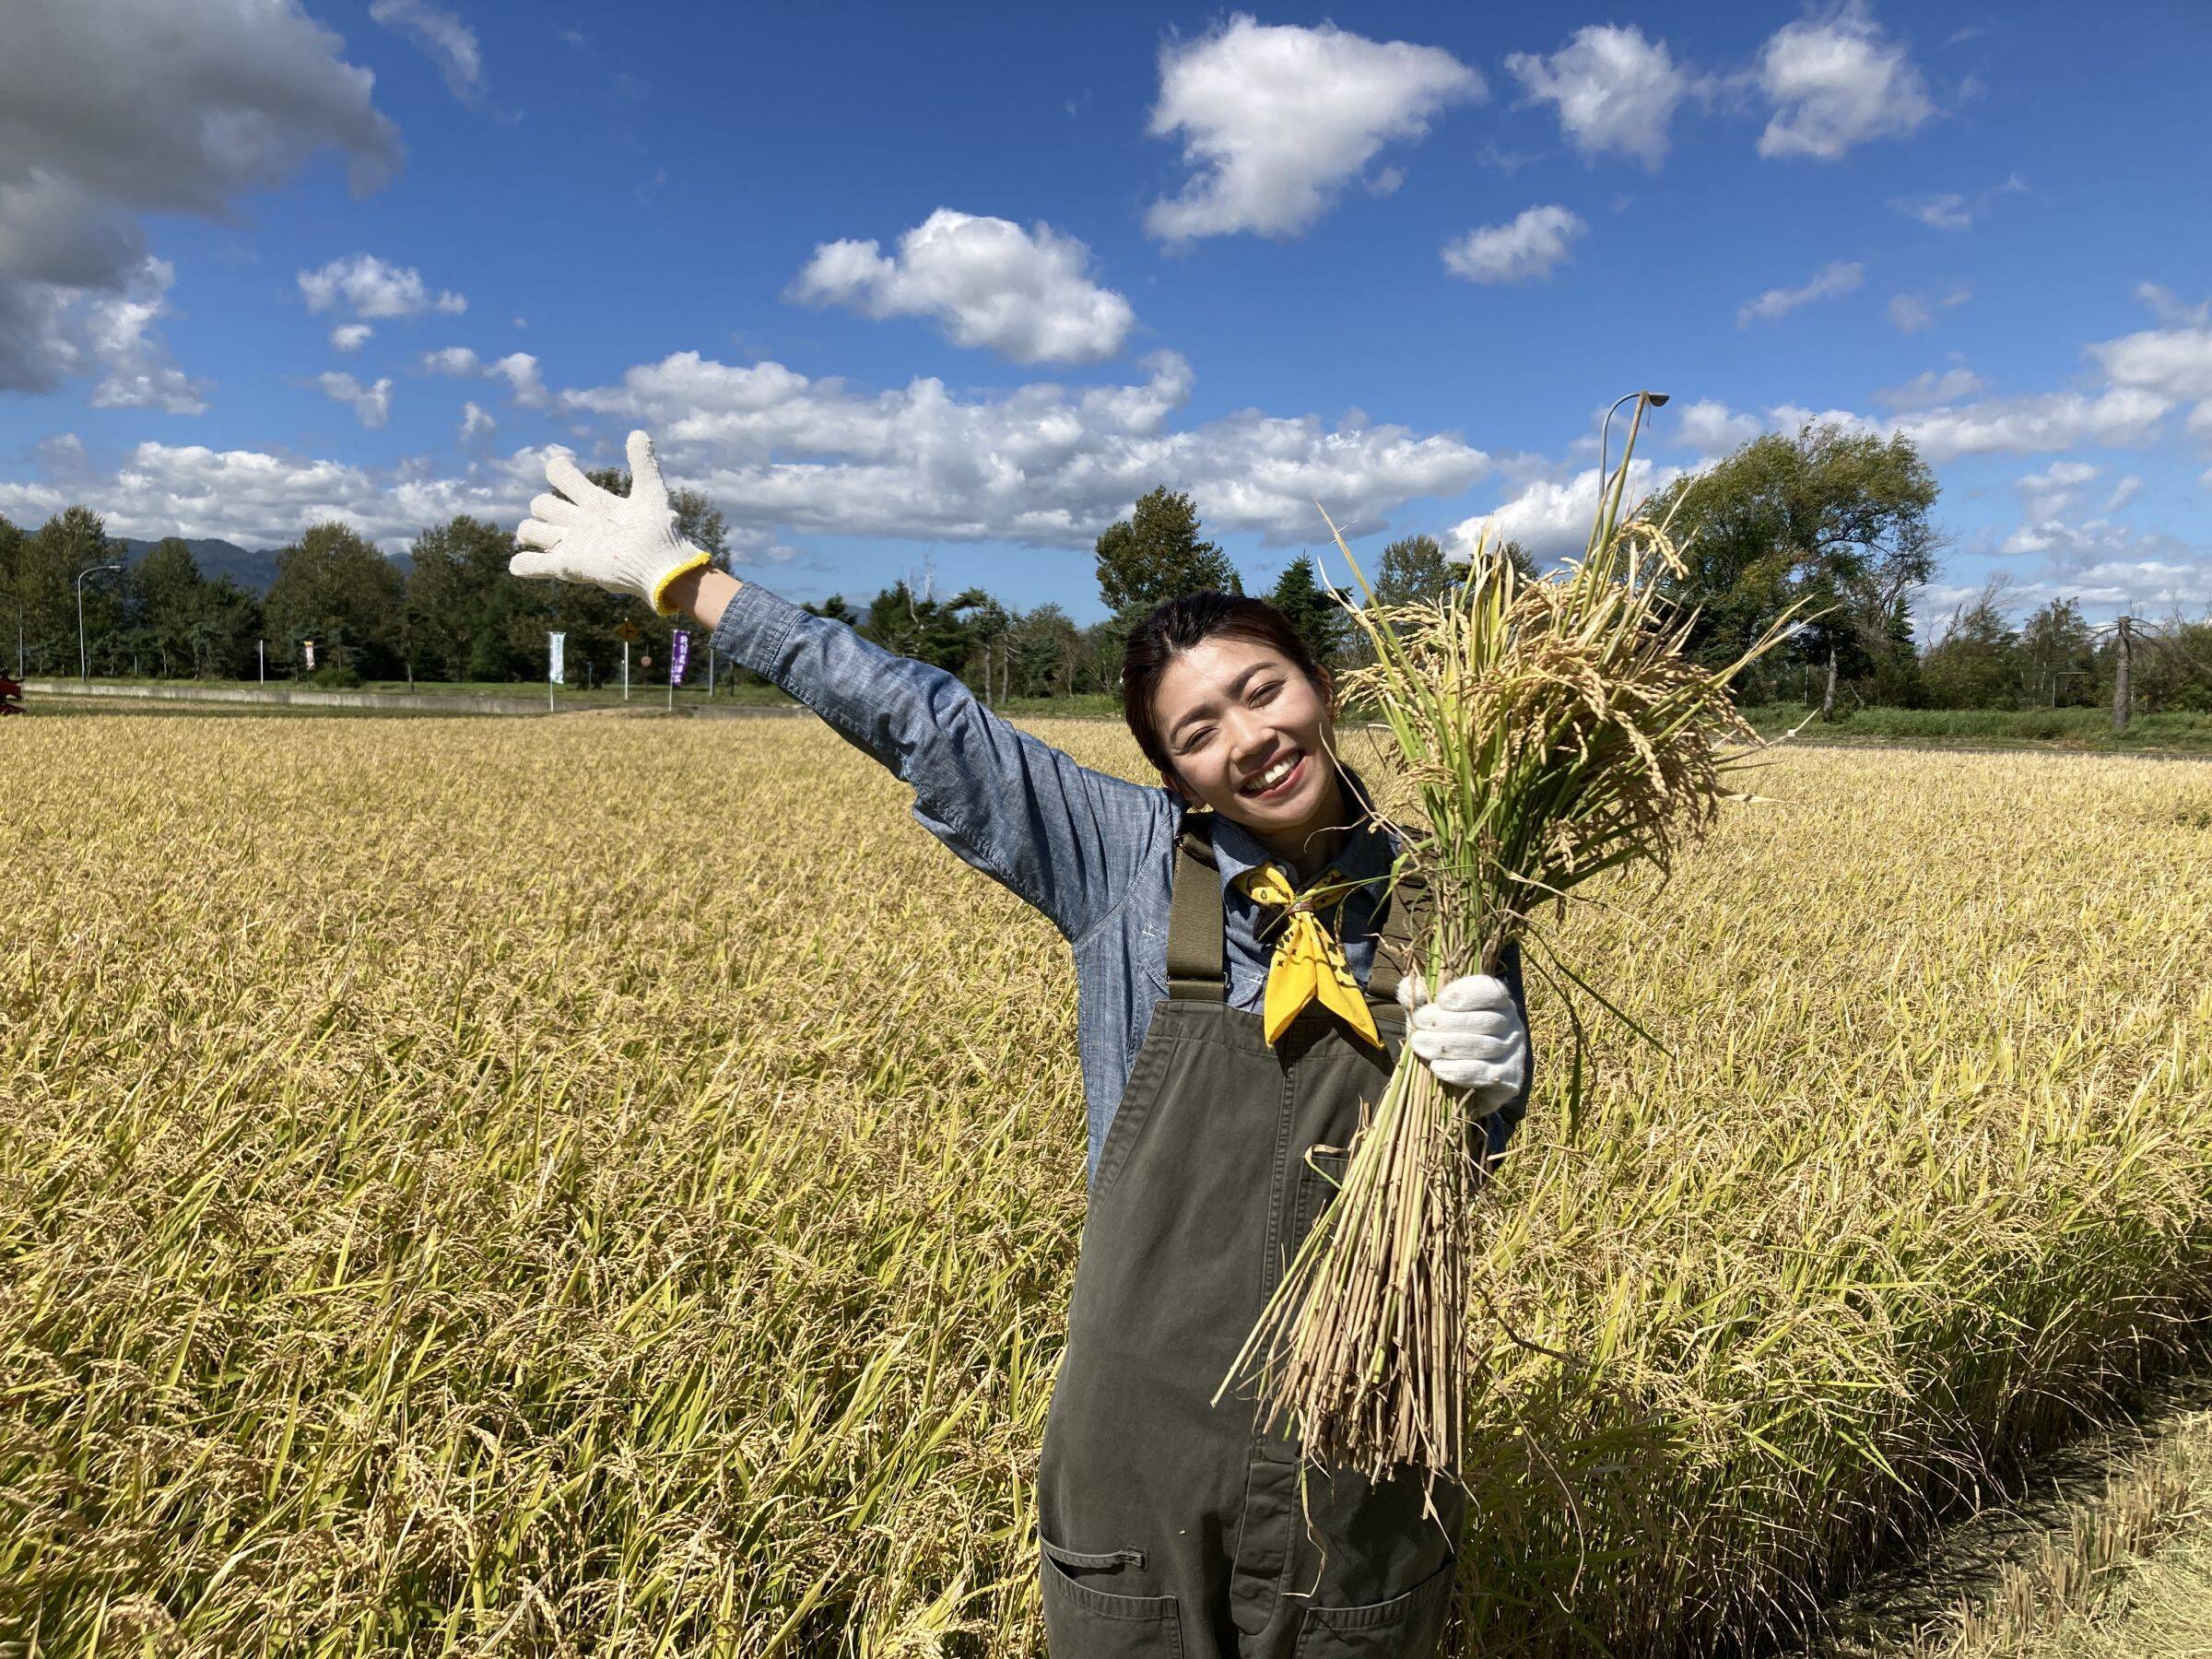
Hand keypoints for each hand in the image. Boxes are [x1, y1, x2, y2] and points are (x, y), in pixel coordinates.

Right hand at [510, 429, 710, 616]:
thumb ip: (643, 463)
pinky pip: (535, 565)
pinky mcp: (567, 567)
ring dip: (530, 531)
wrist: (660, 568)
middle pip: (542, 505)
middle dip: (543, 505)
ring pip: (532, 531)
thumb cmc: (657, 533)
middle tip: (568, 517)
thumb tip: (638, 432)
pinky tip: (519, 564)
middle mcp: (580, 522)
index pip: (562, 476)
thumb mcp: (651, 493)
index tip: (560, 471)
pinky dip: (524, 564)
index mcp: (595, 502)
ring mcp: (572, 546)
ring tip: (552, 540)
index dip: (557, 471)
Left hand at [1396, 967, 1526, 1111]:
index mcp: (1497, 1001)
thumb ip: (1418, 998)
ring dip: (1448, 1046)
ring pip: (1485, 1046)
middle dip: (1448, 1023)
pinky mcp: (1510, 1078)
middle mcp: (1511, 1023)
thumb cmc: (1445, 1038)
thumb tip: (1409, 989)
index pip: (1492, 991)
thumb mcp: (1430, 1014)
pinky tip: (1437, 1067)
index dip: (1467, 994)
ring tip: (1421, 1045)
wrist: (1460, 1084)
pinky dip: (1459, 1070)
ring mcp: (1514, 1052)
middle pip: (1486, 1020)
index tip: (1440, 1001)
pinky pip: (1485, 1073)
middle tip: (1420, 1026)